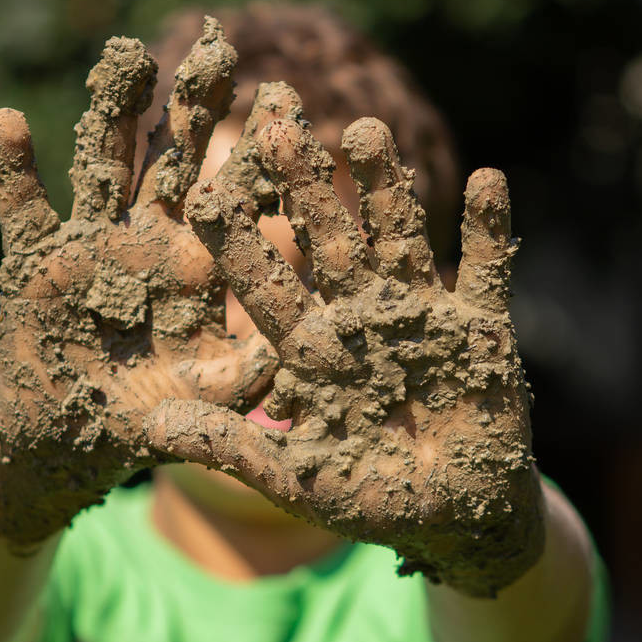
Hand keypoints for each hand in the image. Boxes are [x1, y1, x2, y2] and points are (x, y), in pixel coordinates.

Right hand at [0, 19, 294, 551]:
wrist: (70, 432)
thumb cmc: (151, 415)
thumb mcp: (207, 396)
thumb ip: (248, 375)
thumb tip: (298, 354)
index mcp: (200, 262)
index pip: (235, 195)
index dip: (260, 151)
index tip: (285, 100)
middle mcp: (149, 237)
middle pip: (176, 160)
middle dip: (194, 108)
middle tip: (217, 46)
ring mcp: (93, 240)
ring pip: (104, 165)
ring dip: (112, 113)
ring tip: (128, 56)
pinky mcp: (36, 258)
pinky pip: (22, 209)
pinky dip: (13, 171)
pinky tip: (8, 123)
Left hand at [149, 113, 544, 596]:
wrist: (457, 515)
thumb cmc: (372, 498)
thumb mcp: (296, 478)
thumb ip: (232, 447)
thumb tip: (154, 423)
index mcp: (312, 348)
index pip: (266, 285)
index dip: (237, 241)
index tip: (201, 193)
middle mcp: (361, 316)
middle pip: (329, 241)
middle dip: (306, 188)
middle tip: (279, 126)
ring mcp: (421, 315)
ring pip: (400, 239)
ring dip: (385, 189)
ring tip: (365, 130)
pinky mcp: (481, 326)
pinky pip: (487, 270)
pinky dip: (487, 230)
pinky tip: (487, 177)